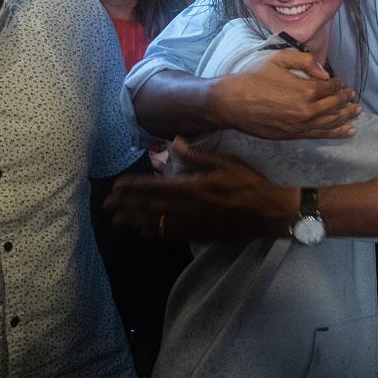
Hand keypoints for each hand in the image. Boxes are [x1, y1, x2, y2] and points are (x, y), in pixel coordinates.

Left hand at [104, 137, 297, 239]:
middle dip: (127, 206)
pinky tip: (143, 234)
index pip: (154, 187)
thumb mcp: (226, 162)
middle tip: (107, 207)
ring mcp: (193, 223)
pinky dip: (154, 234)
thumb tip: (174, 142)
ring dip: (135, 222)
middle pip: (150, 208)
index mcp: (191, 188)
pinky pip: (171, 235)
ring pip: (157, 224)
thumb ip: (197, 155)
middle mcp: (187, 208)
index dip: (133, 188)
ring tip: (117, 221)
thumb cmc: (249, 182)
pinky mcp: (200, 233)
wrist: (270, 211)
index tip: (116, 187)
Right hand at [209, 50, 361, 139]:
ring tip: (357, 111)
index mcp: (305, 90)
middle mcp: (307, 110)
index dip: (338, 84)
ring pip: (331, 121)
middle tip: (352, 96)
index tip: (340, 82)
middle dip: (345, 99)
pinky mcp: (294, 136)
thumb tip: (324, 72)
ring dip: (346, 115)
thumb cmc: (253, 78)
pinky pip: (321, 135)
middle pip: (334, 105)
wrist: (232, 103)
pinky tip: (349, 131)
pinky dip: (337, 133)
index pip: (331, 88)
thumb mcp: (278, 59)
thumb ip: (305, 61)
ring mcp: (301, 126)